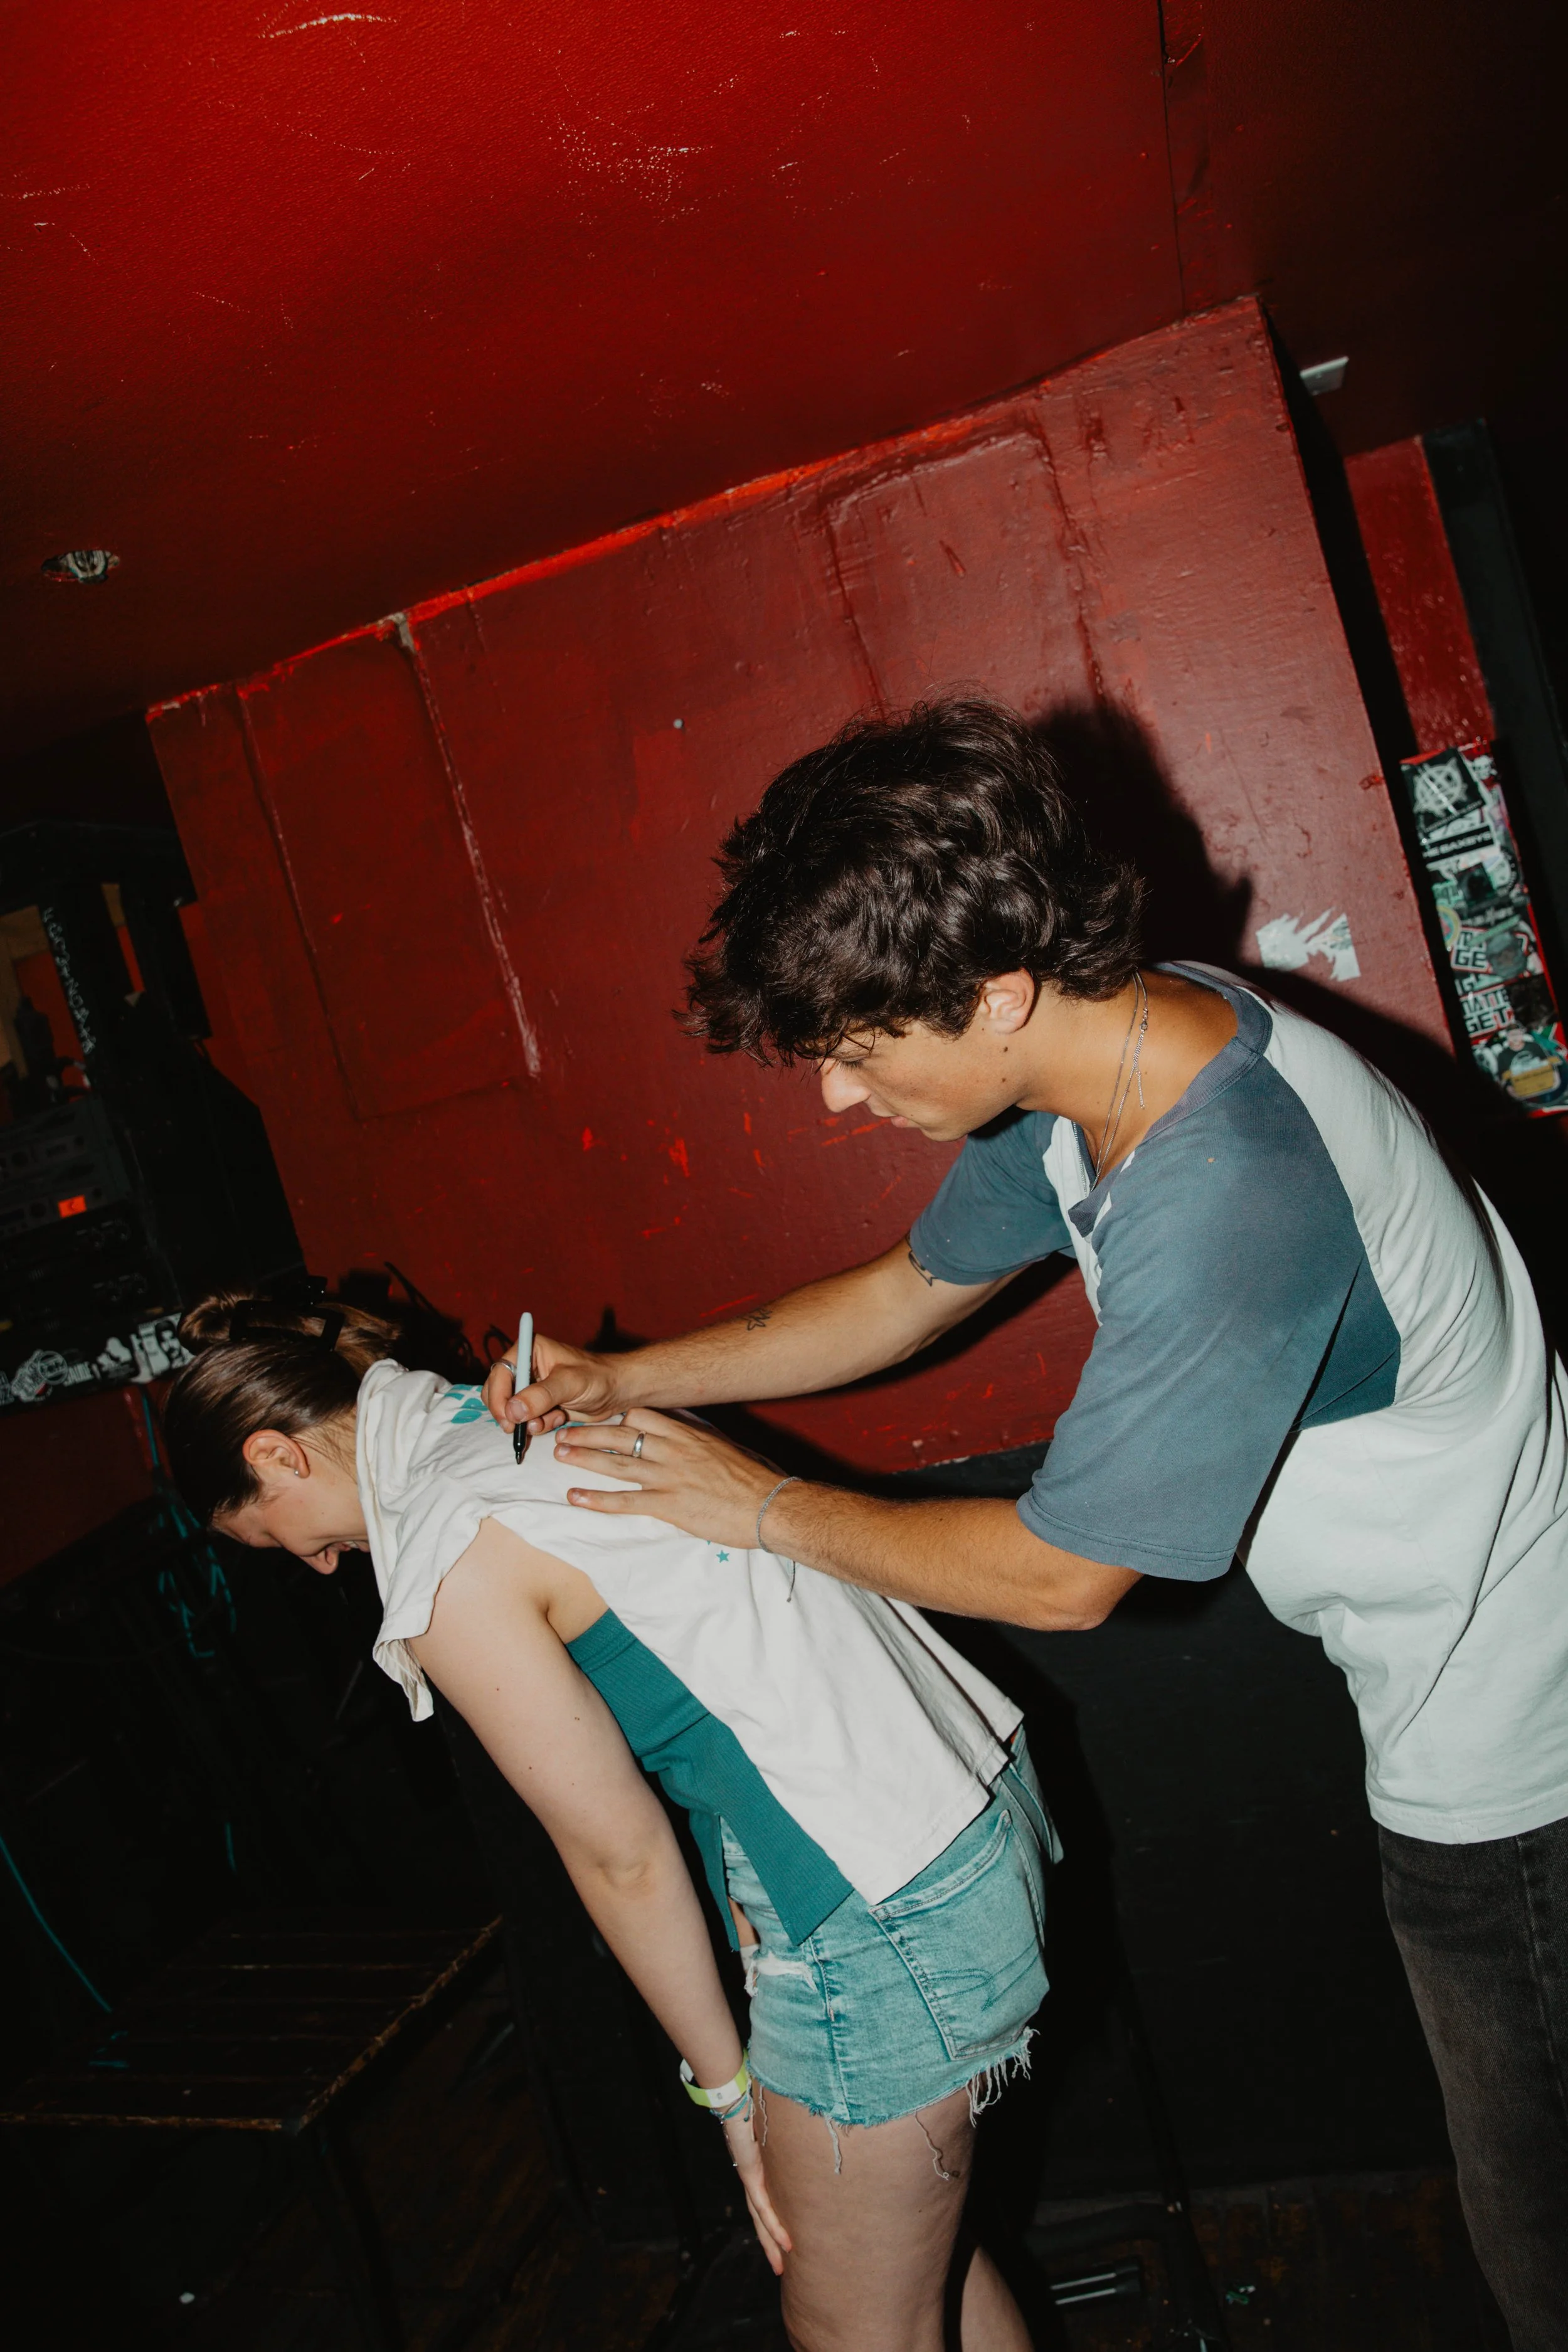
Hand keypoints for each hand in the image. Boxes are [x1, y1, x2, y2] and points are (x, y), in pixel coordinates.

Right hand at [484, 1336, 623, 1437]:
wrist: (618, 1391)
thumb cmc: (598, 1377)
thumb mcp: (569, 1384)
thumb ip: (540, 1395)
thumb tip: (512, 1410)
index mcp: (529, 1350)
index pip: (500, 1373)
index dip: (499, 1397)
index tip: (508, 1419)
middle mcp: (526, 1367)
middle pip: (499, 1393)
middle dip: (510, 1413)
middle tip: (520, 1429)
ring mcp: (531, 1387)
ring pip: (511, 1410)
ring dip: (528, 1421)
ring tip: (551, 1420)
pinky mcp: (539, 1405)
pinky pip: (526, 1420)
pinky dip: (539, 1425)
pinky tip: (558, 1419)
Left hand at [554, 1409, 777, 1547]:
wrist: (769, 1505)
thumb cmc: (752, 1479)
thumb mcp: (723, 1448)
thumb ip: (698, 1440)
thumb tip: (683, 1435)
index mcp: (687, 1434)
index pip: (642, 1415)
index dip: (615, 1415)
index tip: (597, 1417)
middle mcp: (673, 1450)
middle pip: (621, 1434)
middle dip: (589, 1432)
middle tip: (564, 1432)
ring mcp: (668, 1477)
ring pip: (615, 1463)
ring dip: (584, 1458)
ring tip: (560, 1454)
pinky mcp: (668, 1505)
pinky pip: (623, 1501)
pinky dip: (595, 1499)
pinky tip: (574, 1497)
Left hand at [724, 2102, 791, 2274]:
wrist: (734, 2094)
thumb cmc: (755, 2102)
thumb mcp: (777, 2127)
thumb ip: (789, 2136)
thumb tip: (811, 2133)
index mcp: (756, 2168)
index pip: (764, 2203)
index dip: (773, 2223)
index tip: (786, 2240)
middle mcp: (751, 2177)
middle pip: (760, 2219)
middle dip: (770, 2244)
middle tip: (780, 2268)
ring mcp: (749, 2177)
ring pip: (760, 2220)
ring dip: (771, 2244)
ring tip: (782, 2264)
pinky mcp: (750, 2175)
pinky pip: (764, 2208)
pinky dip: (775, 2227)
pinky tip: (786, 2242)